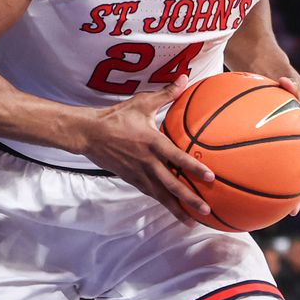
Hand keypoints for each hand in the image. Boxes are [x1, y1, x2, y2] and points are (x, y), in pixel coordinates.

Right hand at [80, 75, 213, 221]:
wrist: (90, 134)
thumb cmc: (117, 117)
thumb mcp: (142, 103)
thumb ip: (166, 94)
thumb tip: (185, 78)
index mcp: (152, 143)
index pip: (177, 158)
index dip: (193, 168)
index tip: (210, 177)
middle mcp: (147, 162)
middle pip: (171, 185)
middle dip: (189, 199)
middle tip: (206, 210)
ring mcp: (139, 174)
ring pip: (161, 195)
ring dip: (176, 208)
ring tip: (191, 222)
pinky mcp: (132, 180)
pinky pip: (151, 194)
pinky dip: (163, 203)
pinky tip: (173, 210)